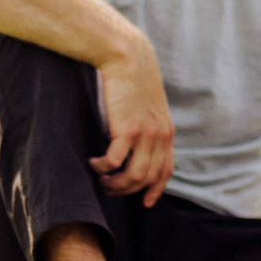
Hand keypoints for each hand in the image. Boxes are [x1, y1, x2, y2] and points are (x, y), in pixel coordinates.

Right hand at [89, 36, 174, 206]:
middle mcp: (161, 137)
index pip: (166, 170)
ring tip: (99, 178)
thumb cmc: (132, 82)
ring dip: (114, 183)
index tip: (146, 203)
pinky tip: (93, 162)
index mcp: (167, 133)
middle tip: (108, 187)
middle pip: (147, 178)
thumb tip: (136, 144)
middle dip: (127, 190)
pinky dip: (103, 167)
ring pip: (133, 176)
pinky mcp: (129, 129)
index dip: (156, 189)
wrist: (128, 58)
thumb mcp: (148, 107)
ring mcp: (147, 134)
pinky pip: (115, 161)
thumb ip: (147, 126)